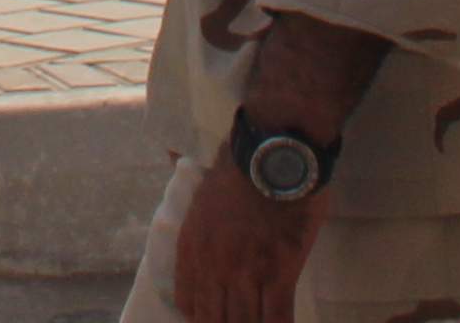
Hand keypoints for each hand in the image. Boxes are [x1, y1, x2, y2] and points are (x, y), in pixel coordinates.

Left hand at [172, 156, 321, 322]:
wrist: (272, 154)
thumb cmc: (241, 166)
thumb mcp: (202, 196)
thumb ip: (196, 221)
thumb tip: (179, 207)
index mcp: (192, 247)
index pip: (187, 303)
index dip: (200, 318)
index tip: (213, 318)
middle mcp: (214, 266)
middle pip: (214, 320)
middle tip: (235, 321)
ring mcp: (246, 272)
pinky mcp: (280, 273)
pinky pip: (277, 317)